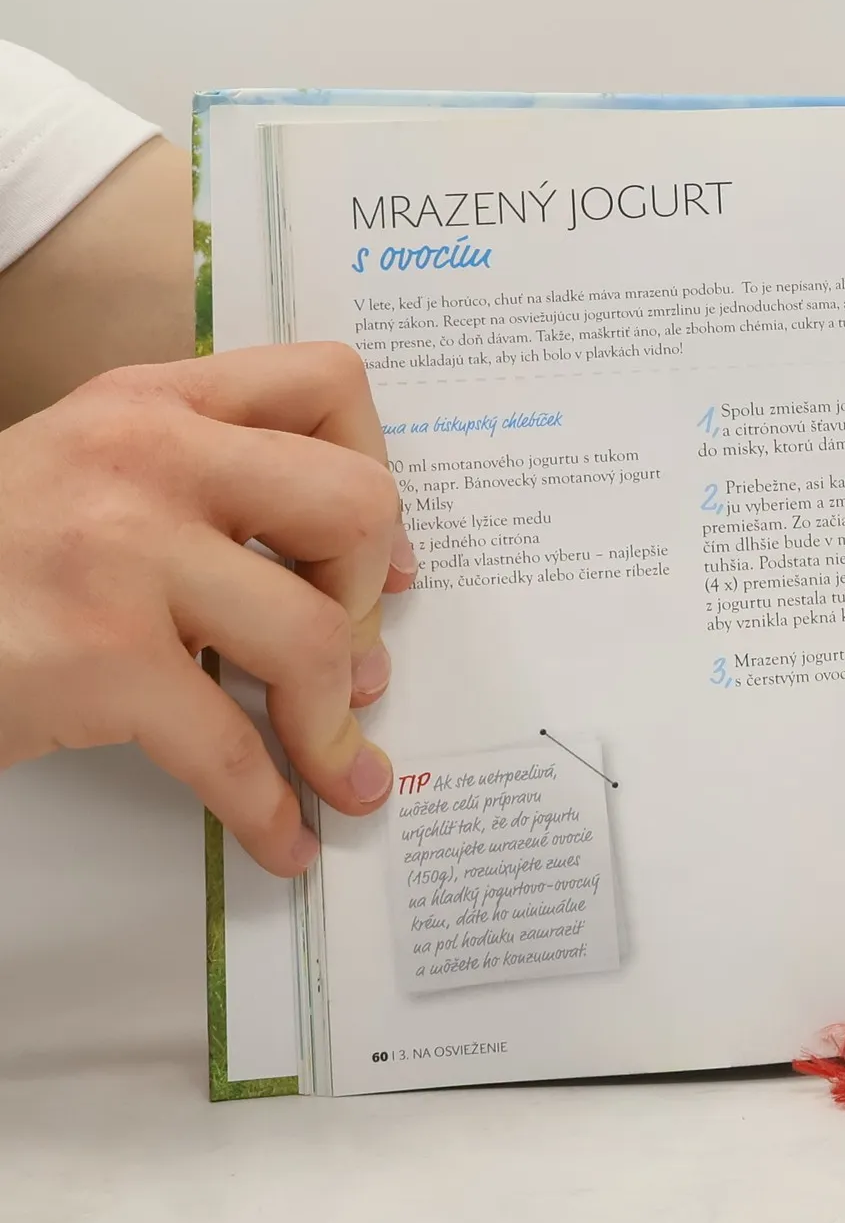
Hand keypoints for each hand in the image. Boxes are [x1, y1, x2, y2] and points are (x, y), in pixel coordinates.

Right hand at [0, 343, 414, 873]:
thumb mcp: (87, 479)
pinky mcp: (96, 657)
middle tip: (345, 657)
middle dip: (367, 599)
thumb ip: (206, 497)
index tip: (374, 557)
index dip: (379, 473)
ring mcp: (119, 552)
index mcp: (152, 402)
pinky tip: (283, 839)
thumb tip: (358, 604)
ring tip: (338, 768)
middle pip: (355, 507)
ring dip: (334, 724)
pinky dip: (271, 810)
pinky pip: (232, 749)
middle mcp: (145, 456)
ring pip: (310, 637)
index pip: (329, 382)